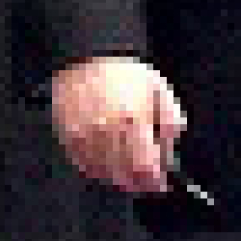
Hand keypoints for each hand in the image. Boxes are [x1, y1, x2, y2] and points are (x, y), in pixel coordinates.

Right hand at [48, 56, 184, 195]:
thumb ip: (170, 117)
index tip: (160, 182)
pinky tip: (110, 162)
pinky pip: (87, 168)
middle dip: (140, 182)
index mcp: (131, 119)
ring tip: (129, 170)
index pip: (145, 168)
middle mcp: (106, 132)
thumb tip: (171, 144)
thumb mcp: (156, 86)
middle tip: (147, 180)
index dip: (155, 181)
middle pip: (126, 177)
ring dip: (121, 179)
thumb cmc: (122, 73)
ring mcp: (84, 138)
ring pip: (106, 176)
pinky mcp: (69, 140)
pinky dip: (101, 171)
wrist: (84, 58)